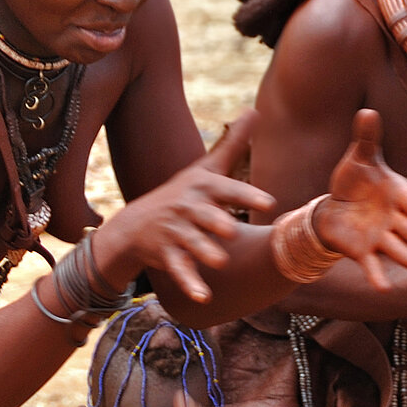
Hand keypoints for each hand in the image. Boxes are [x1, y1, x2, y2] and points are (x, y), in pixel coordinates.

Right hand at [95, 111, 275, 301]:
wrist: (135, 225)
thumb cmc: (184, 192)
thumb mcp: (205, 167)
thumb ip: (233, 142)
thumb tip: (254, 108)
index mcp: (202, 187)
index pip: (227, 190)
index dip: (247, 195)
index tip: (270, 202)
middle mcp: (187, 208)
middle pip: (205, 216)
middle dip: (216, 222)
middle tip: (232, 228)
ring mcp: (174, 232)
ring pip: (192, 244)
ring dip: (204, 252)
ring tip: (220, 261)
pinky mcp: (165, 255)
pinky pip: (179, 270)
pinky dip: (190, 283)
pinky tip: (204, 297)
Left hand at [312, 110, 406, 291]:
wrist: (334, 206)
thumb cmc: (354, 180)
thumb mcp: (359, 158)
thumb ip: (366, 138)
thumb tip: (367, 110)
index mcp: (398, 194)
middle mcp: (394, 218)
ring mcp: (380, 237)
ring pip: (399, 250)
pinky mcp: (363, 251)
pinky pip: (371, 265)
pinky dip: (376, 276)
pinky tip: (383, 288)